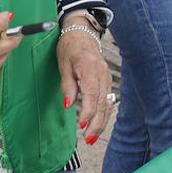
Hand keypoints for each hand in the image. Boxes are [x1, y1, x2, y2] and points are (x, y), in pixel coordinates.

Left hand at [57, 17, 112, 145]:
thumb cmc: (70, 47)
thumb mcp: (63, 64)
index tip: (81, 125)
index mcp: (90, 68)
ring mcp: (107, 77)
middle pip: (103, 103)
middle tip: (87, 139)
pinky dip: (103, 114)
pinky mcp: (107, 81)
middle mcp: (102, 74)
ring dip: (101, 122)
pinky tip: (97, 124)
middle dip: (96, 123)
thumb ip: (67, 85)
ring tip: (92, 137)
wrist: (82, 33)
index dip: (88, 112)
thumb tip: (68, 105)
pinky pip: (108, 100)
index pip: (92, 94)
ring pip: (107, 104)